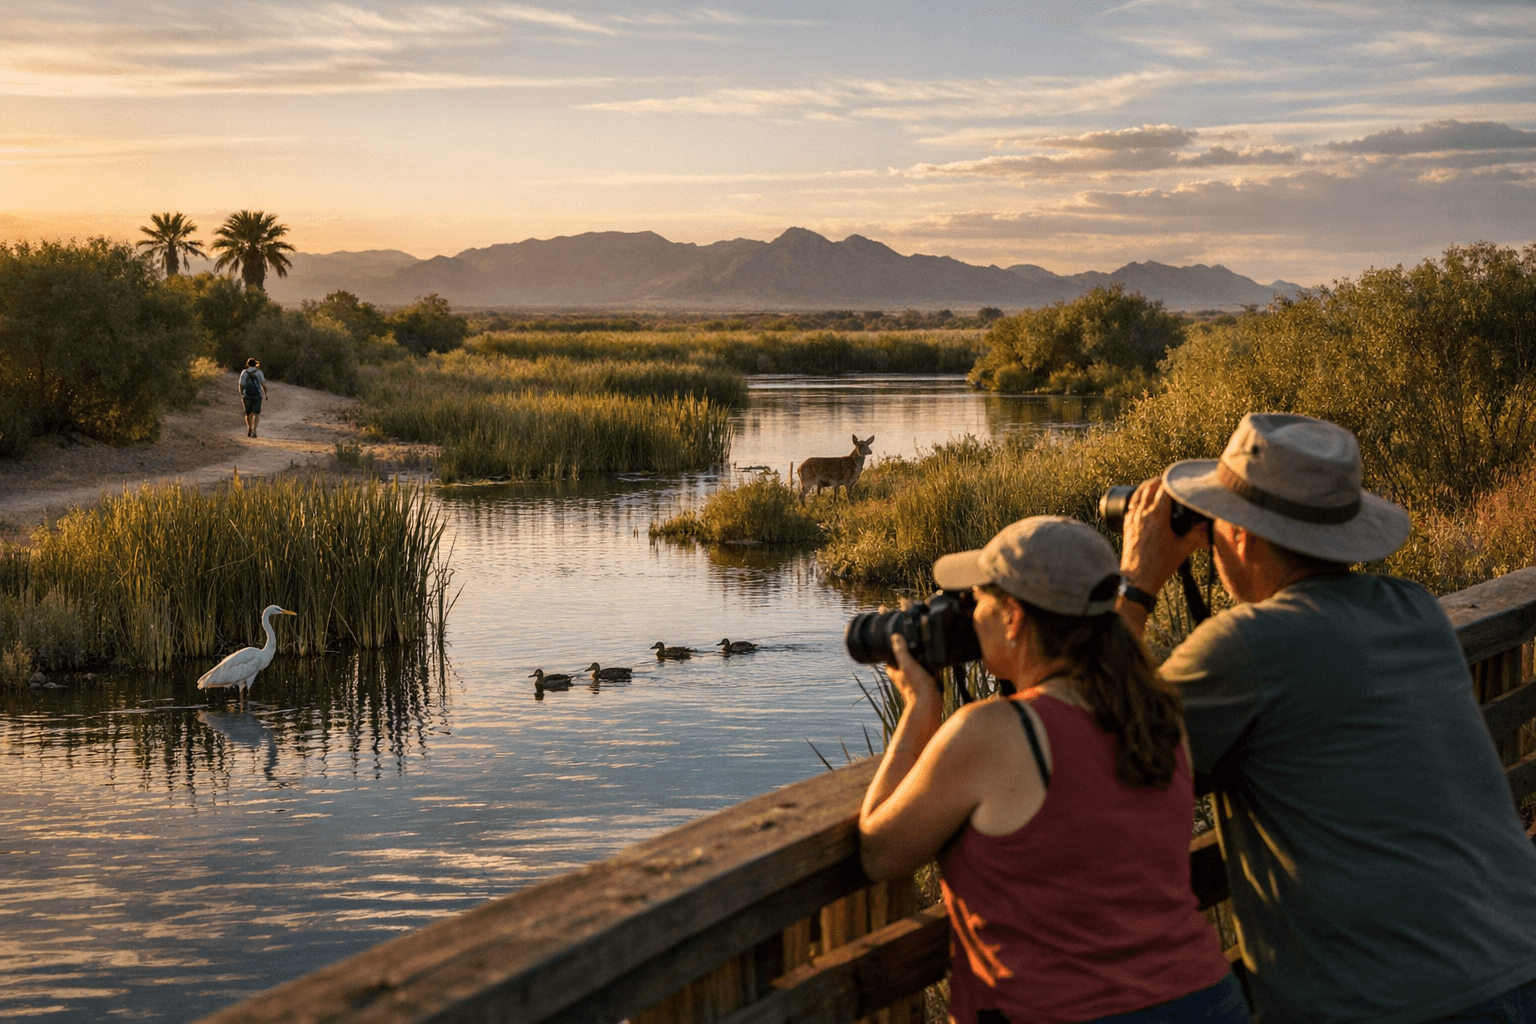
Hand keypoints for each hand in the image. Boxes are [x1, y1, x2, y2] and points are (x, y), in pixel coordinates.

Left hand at [887, 633, 940, 708]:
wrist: (929, 704)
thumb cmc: (916, 687)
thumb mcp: (907, 664)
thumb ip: (901, 650)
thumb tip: (895, 636)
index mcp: (893, 670)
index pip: (891, 654)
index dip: (896, 646)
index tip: (902, 639)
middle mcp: (902, 674)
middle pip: (906, 657)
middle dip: (913, 651)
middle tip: (919, 644)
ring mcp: (914, 678)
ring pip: (918, 663)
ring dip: (924, 658)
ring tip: (928, 652)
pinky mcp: (925, 681)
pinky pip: (929, 670)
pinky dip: (933, 666)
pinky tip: (937, 663)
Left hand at [1120, 477, 1209, 595]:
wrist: (1137, 578)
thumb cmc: (1159, 566)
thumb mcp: (1182, 550)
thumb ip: (1197, 536)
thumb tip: (1208, 526)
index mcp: (1157, 516)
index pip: (1164, 489)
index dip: (1173, 482)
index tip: (1181, 481)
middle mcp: (1142, 514)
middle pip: (1149, 486)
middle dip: (1160, 481)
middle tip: (1171, 482)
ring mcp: (1132, 518)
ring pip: (1138, 493)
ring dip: (1148, 486)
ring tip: (1158, 486)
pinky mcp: (1126, 525)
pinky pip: (1131, 504)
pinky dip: (1138, 497)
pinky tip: (1143, 500)